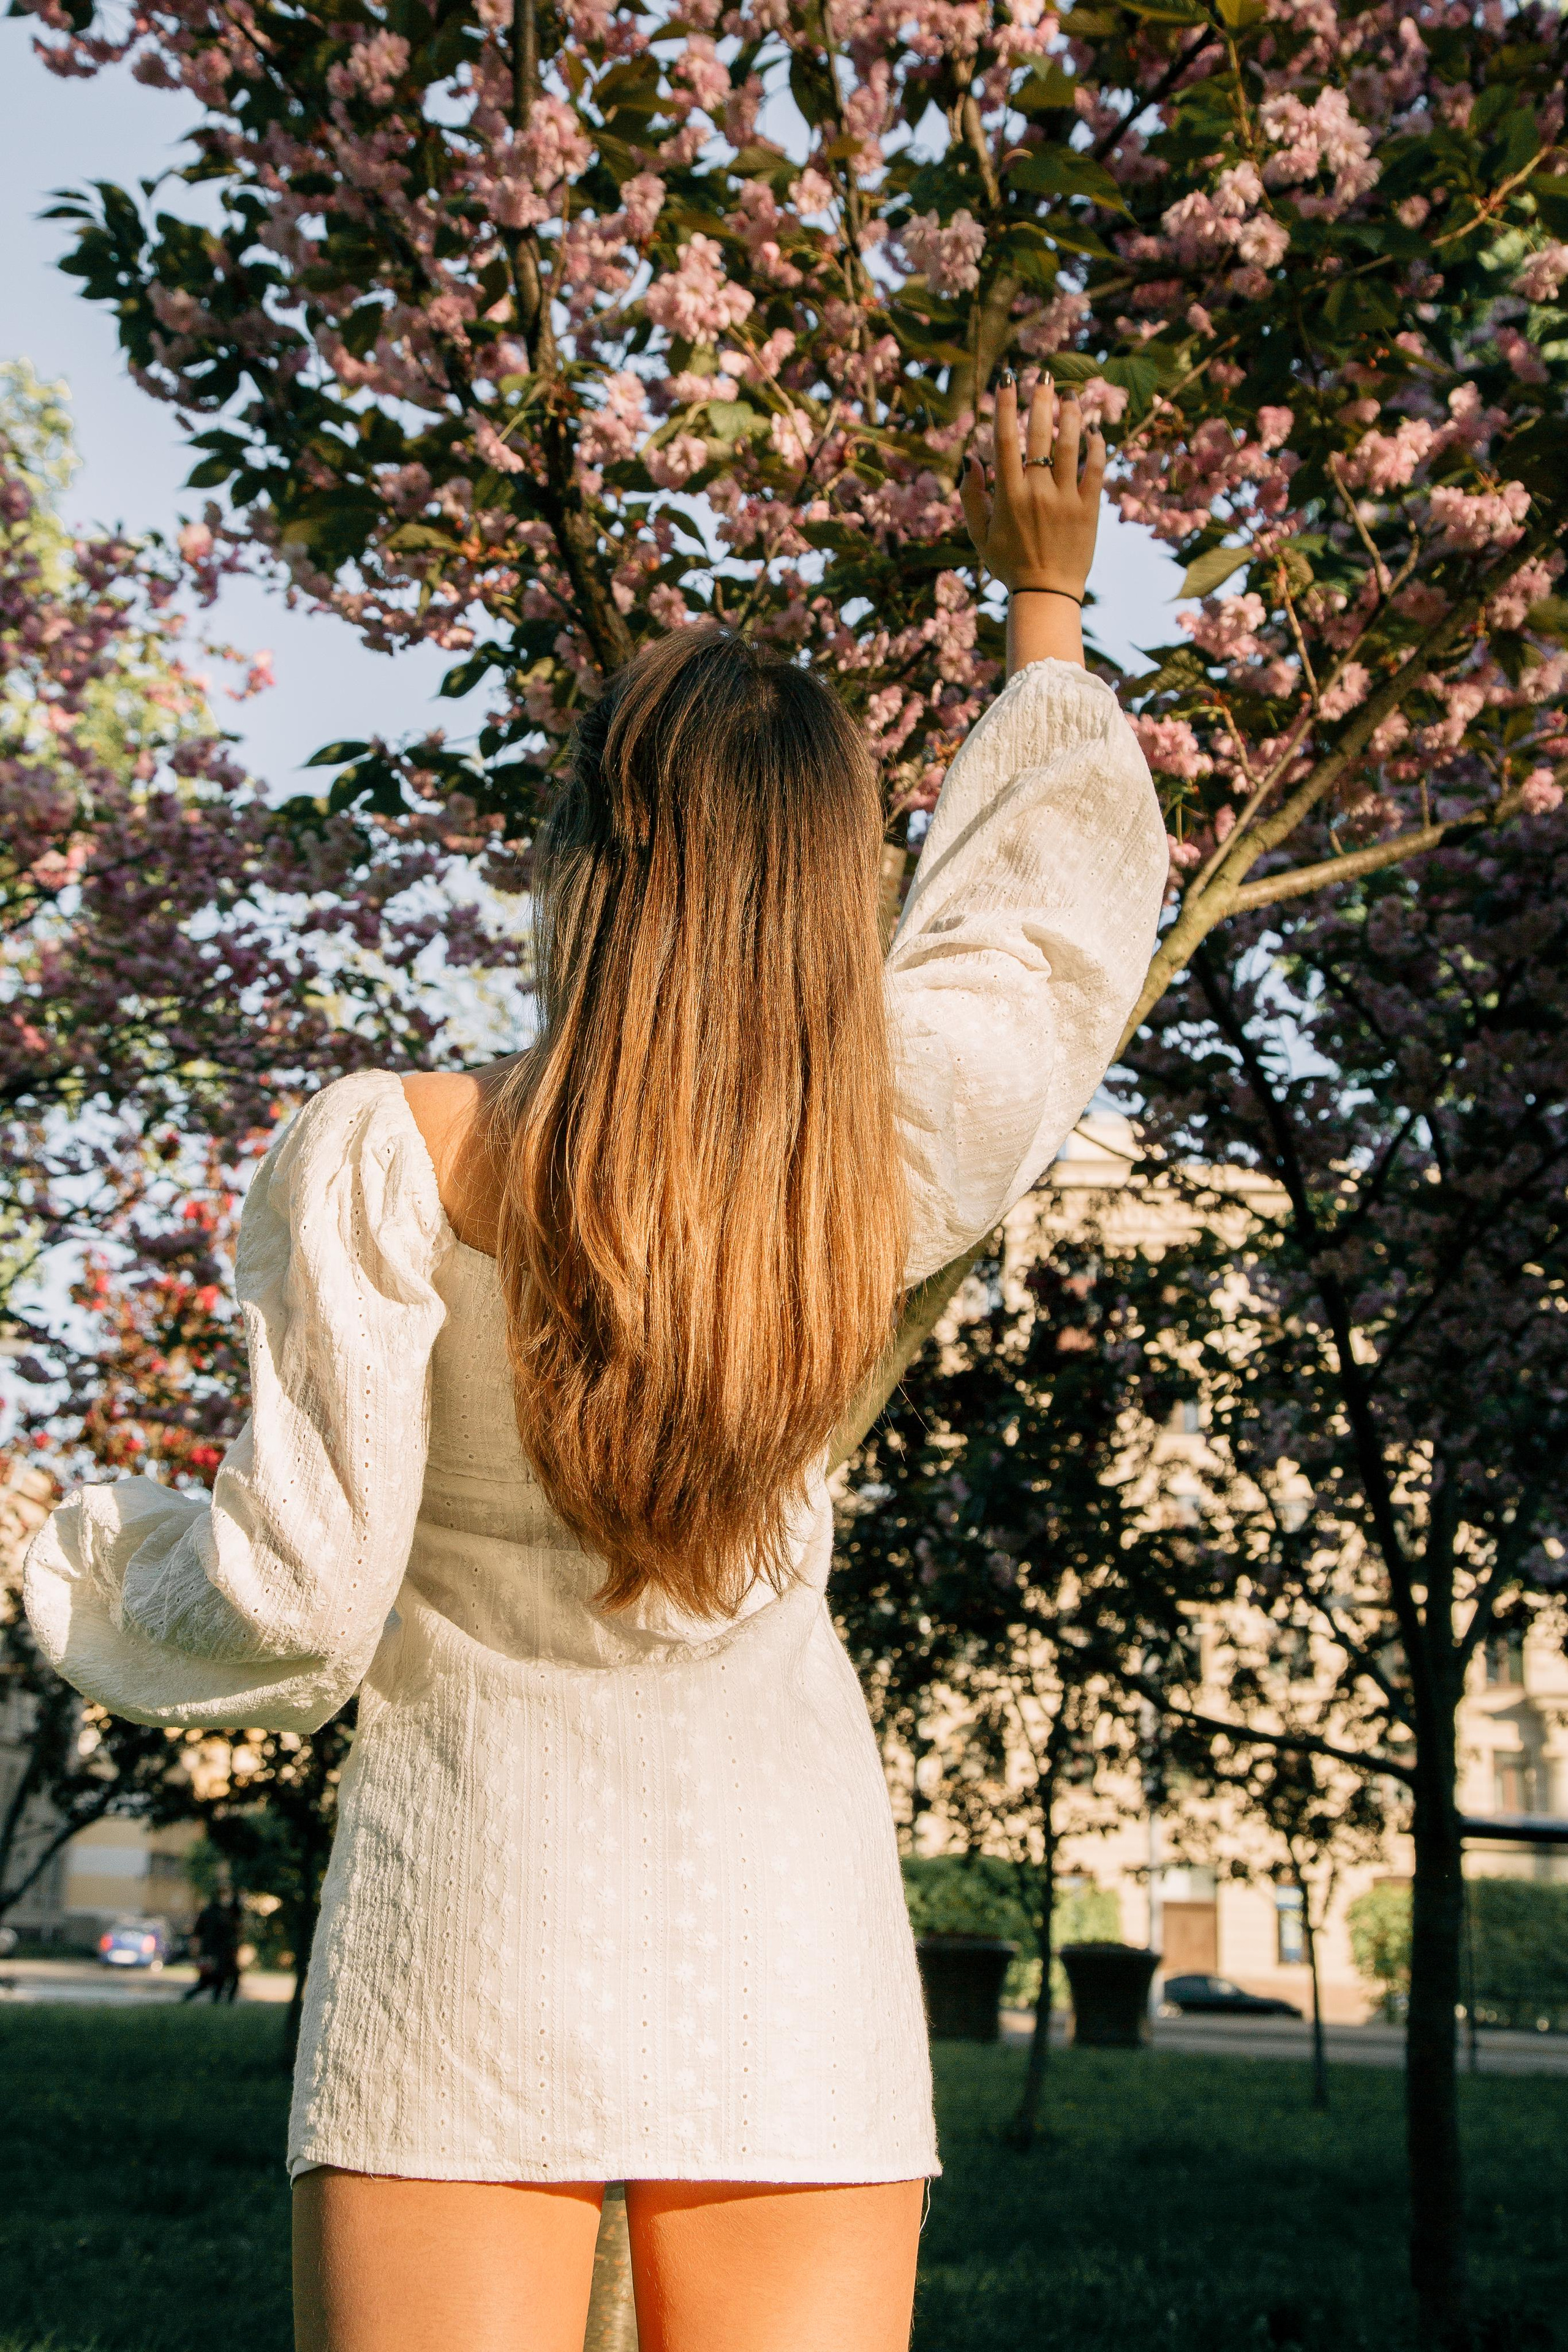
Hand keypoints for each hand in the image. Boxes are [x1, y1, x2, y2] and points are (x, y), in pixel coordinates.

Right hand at [961, 371, 1104, 599]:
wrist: (1046, 594)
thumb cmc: (1009, 564)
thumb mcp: (979, 534)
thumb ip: (971, 495)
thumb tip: (971, 457)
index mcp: (1008, 495)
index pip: (1005, 439)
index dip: (1005, 406)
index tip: (1007, 380)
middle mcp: (1037, 492)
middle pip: (1040, 434)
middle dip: (1040, 400)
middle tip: (1043, 376)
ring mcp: (1066, 499)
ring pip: (1071, 445)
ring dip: (1072, 415)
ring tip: (1072, 396)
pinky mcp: (1089, 509)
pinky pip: (1096, 469)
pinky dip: (1097, 446)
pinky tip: (1094, 430)